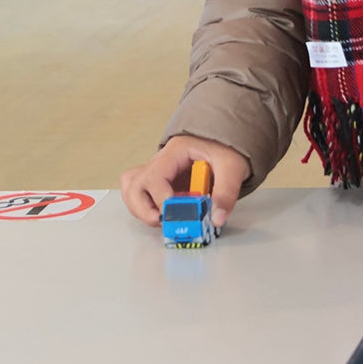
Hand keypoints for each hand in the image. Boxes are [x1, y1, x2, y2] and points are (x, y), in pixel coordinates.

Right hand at [120, 135, 250, 231]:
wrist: (224, 142)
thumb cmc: (224, 149)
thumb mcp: (232, 167)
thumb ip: (226, 192)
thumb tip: (216, 218)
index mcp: (175, 153)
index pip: (155, 176)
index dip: (161, 198)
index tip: (174, 214)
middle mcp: (160, 162)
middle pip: (134, 184)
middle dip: (143, 208)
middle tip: (162, 221)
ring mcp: (158, 173)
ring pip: (130, 189)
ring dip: (139, 209)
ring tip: (160, 219)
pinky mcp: (160, 183)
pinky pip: (138, 193)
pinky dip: (142, 207)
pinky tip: (161, 214)